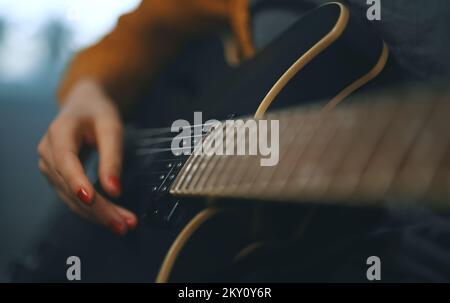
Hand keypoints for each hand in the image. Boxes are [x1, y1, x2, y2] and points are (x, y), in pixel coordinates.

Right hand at [37, 79, 136, 234]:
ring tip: (124, 224)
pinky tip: (113, 217)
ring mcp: (50, 168)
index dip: (77, 183)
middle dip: (99, 209)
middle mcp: (48, 153)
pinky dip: (94, 211)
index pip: (66, 163)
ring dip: (98, 215)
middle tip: (123, 223)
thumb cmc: (97, 112)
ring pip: (72, 199)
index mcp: (59, 133)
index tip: (91, 199)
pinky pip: (74, 199)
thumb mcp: (111, 127)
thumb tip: (115, 189)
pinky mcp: (59, 178)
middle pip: (71, 188)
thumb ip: (113, 157)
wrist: (84, 105)